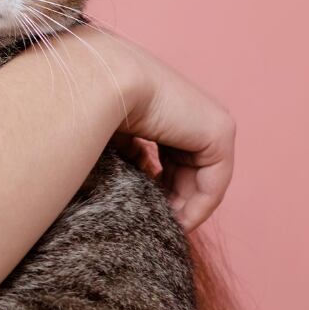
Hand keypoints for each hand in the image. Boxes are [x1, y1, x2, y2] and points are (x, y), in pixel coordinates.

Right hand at [70, 25, 236, 232]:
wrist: (100, 81)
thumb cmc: (88, 106)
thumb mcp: (109, 139)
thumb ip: (126, 158)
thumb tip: (130, 188)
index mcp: (161, 104)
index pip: (168, 155)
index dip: (157, 189)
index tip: (140, 214)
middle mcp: (186, 110)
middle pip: (187, 169)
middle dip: (171, 200)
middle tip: (153, 227)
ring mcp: (206, 118)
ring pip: (203, 178)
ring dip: (184, 207)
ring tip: (162, 228)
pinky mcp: (219, 130)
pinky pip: (215, 181)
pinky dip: (199, 206)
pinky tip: (175, 223)